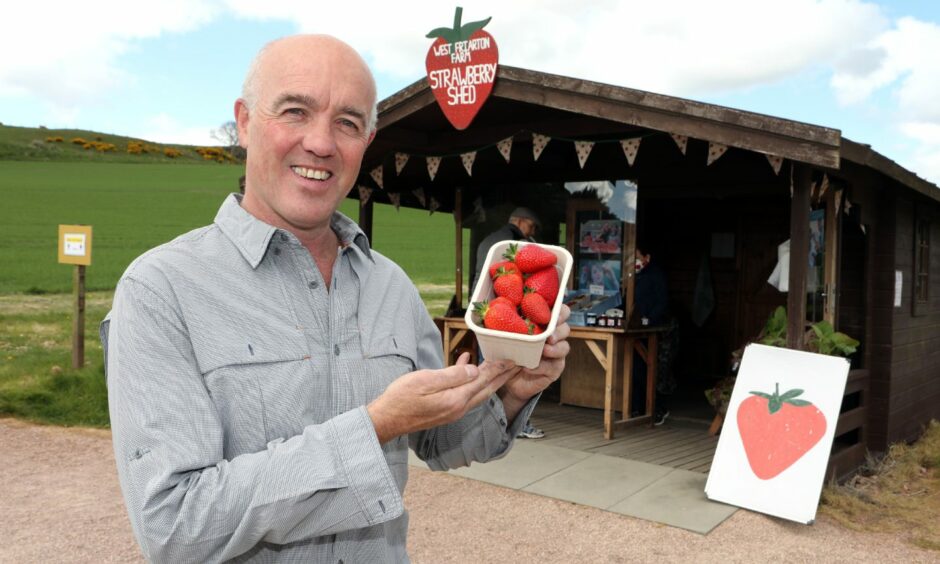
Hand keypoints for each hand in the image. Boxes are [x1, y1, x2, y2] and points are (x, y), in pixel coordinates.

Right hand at [367, 354, 516, 443]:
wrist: (386, 420)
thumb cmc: (401, 399)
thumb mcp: (426, 381)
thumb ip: (452, 376)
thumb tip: (474, 370)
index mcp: (456, 400)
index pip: (483, 381)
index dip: (498, 368)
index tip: (512, 358)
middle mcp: (458, 408)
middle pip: (486, 389)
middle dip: (502, 376)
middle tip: (517, 364)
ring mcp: (452, 411)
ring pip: (478, 391)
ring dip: (490, 378)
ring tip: (500, 366)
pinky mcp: (444, 410)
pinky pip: (464, 392)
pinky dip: (469, 378)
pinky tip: (466, 365)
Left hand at [498, 305, 570, 418]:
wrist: (508, 380)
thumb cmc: (508, 353)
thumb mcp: (506, 338)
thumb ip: (507, 327)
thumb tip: (498, 315)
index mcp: (543, 324)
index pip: (559, 312)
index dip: (560, 312)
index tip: (552, 314)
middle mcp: (553, 337)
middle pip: (565, 328)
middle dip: (559, 330)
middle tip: (549, 336)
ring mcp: (556, 353)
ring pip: (564, 347)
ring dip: (555, 349)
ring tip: (544, 350)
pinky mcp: (554, 369)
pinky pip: (554, 366)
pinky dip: (542, 366)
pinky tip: (530, 367)